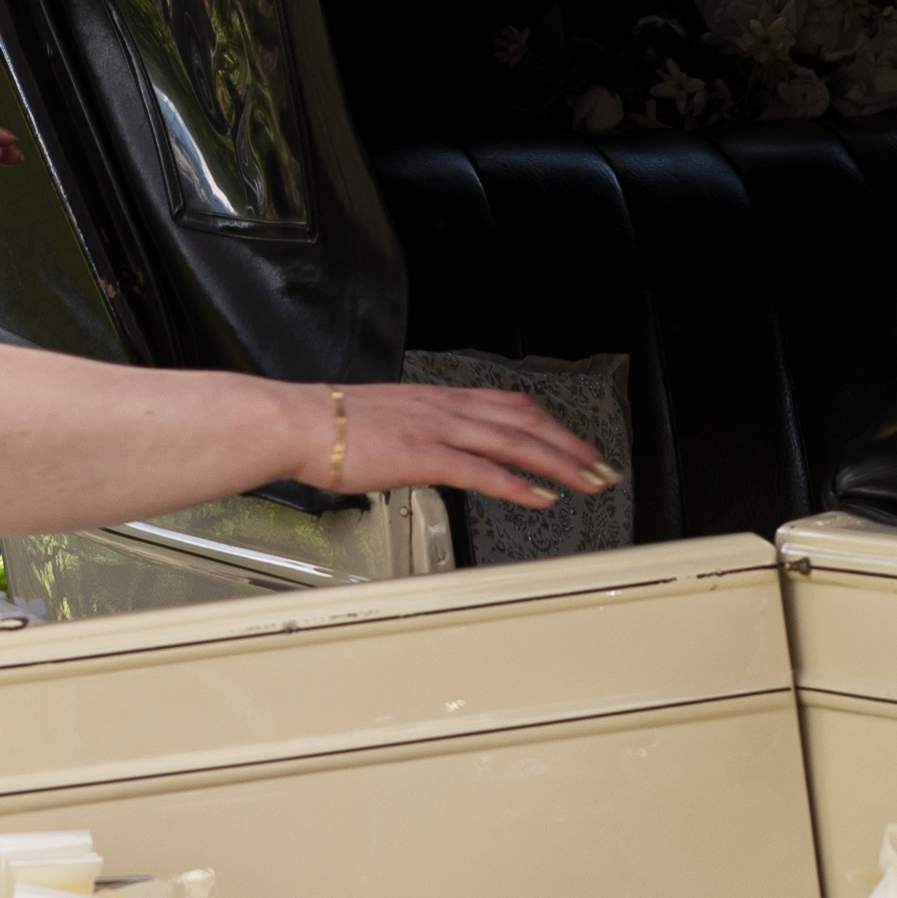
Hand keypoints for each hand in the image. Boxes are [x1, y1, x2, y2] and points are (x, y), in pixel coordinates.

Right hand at [301, 379, 617, 512]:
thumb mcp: (384, 422)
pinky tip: (541, 498)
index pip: (509, 405)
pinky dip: (518, 485)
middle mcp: (446, 408)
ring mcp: (438, 429)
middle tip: (601, 467)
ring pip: (515, 442)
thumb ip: (416, 434)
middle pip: (525, 421)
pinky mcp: (424, 455)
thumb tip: (429, 453)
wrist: (295, 422)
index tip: (573, 442)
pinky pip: (483, 471)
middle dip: (570, 445)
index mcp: (438, 399)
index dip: (548, 423)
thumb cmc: (328, 428)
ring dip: (559, 463)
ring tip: (588, 482)